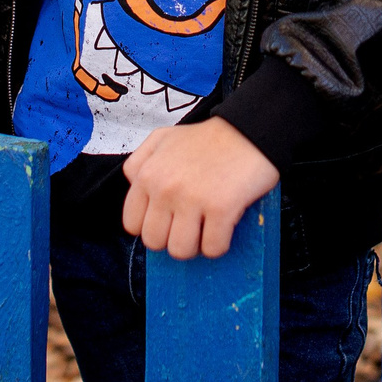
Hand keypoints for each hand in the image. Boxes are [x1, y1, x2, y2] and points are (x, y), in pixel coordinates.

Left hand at [121, 118, 280, 259]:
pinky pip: (212, 248)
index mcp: (148, 174)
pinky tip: (224, 226)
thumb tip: (134, 187)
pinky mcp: (221, 209)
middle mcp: (165, 188)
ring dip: (195, 245)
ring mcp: (192, 200)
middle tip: (189, 225)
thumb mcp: (162, 138)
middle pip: (154, 242)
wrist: (249, 130)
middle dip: (172, 238)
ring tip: (206, 228)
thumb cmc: (209, 138)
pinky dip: (219, 244)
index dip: (152, 226)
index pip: (132, 224)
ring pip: (180, 251)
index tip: (168, 221)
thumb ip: (140, 161)